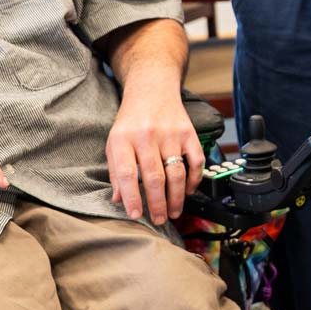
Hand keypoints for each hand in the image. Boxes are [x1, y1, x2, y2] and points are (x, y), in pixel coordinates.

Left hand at [107, 80, 205, 224]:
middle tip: (159, 220)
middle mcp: (147, 136)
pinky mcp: (189, 132)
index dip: (132, 197)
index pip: (127, 173)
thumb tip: (120, 200)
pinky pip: (195, 162)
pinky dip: (194, 180)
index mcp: (123, 139)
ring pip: (176, 173)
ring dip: (176, 197)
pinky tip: (188, 192)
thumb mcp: (115, 142)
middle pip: (154, 177)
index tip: (136, 214)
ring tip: (174, 212)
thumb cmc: (132, 120)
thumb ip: (116, 171)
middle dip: (157, 204)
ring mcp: (170, 134)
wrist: (153, 89)